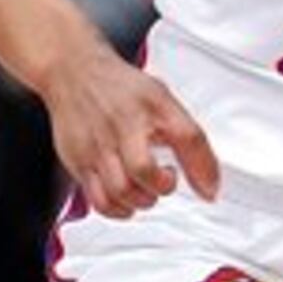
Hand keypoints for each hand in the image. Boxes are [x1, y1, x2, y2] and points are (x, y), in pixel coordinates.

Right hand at [42, 36, 219, 218]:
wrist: (73, 72)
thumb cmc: (121, 90)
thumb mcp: (163, 102)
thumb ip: (189, 140)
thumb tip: (209, 187)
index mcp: (152, 105)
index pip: (187, 136)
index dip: (203, 169)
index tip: (208, 189)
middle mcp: (123, 125)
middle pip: (144, 169)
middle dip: (162, 186)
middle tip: (165, 180)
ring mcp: (97, 144)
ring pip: (120, 190)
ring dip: (141, 200)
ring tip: (145, 189)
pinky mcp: (78, 161)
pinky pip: (98, 199)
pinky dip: (118, 209)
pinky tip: (125, 199)